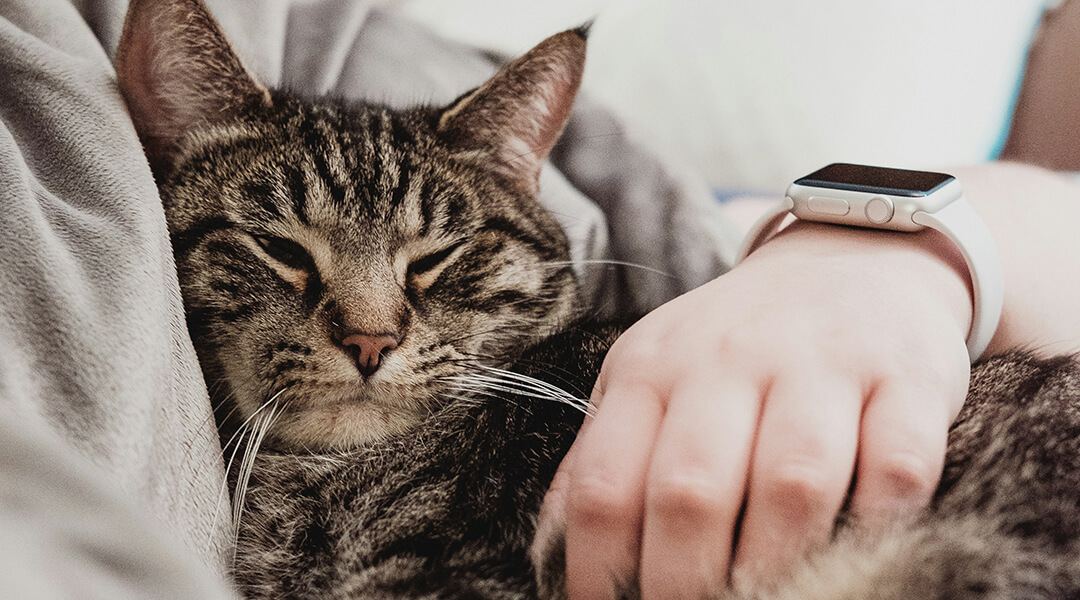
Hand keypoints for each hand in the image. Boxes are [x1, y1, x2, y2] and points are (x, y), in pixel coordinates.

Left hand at [536, 221, 973, 597]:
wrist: (851, 255)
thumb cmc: (737, 341)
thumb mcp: (651, 375)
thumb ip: (605, 454)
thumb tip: (555, 549)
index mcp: (650, 368)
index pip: (604, 484)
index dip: (597, 571)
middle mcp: (728, 360)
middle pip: (690, 491)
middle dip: (683, 583)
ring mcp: (821, 364)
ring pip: (791, 484)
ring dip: (778, 566)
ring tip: (768, 599)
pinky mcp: (908, 376)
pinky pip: (897, 469)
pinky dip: (879, 525)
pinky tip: (859, 547)